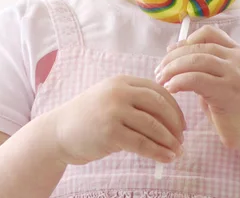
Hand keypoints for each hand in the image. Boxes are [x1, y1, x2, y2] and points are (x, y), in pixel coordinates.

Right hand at [50, 75, 185, 165]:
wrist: (58, 132)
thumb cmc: (87, 118)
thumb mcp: (108, 98)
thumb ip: (133, 99)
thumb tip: (168, 115)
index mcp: (120, 81)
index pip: (157, 91)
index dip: (174, 108)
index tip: (181, 124)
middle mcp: (117, 92)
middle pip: (159, 106)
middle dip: (175, 124)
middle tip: (181, 139)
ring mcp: (113, 111)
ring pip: (154, 126)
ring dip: (170, 141)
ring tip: (177, 151)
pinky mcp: (110, 132)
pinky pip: (143, 144)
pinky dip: (159, 153)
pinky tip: (167, 158)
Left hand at [156, 25, 239, 153]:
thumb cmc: (231, 108)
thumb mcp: (219, 79)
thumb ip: (201, 64)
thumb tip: (172, 49)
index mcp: (238, 53)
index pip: (209, 34)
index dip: (185, 41)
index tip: (170, 53)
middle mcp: (238, 60)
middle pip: (196, 48)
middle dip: (171, 58)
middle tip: (158, 72)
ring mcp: (235, 74)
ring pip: (195, 60)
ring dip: (172, 69)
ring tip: (161, 80)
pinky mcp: (228, 91)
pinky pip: (195, 79)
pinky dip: (178, 82)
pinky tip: (170, 89)